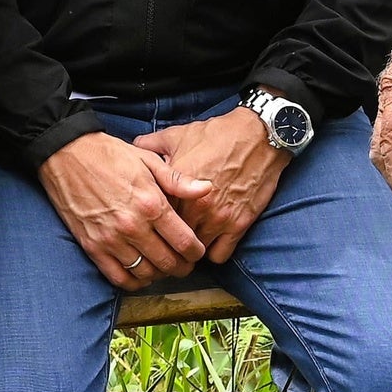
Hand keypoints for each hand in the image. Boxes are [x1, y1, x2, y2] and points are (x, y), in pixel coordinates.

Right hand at [39, 130, 210, 290]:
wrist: (66, 154)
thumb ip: (178, 180)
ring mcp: (111, 239)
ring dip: (159, 274)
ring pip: (146, 273)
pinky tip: (141, 273)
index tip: (197, 251)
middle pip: (168, 263)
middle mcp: (133, 226)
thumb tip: (207, 189)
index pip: (184, 242)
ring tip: (163, 266)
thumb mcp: (148, 160)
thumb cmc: (110, 155)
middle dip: (182, 267)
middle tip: (185, 263)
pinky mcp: (92, 247)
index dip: (197, 252)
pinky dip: (134, 282)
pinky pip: (118, 277)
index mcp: (151, 204)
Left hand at [133, 112, 286, 264]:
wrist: (258, 136)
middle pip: (172, 240)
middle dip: (168, 240)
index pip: (154, 218)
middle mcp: (195, 207)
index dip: (151, 222)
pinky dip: (213, 253)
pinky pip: (219, 256)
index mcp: (176, 187)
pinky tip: (210, 242)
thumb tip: (133, 147)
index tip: (152, 223)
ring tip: (188, 244)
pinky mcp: (238, 225)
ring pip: (194, 252)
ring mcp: (218, 218)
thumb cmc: (217, 135)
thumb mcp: (177, 135)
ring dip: (190, 250)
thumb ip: (151, 144)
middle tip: (168, 239)